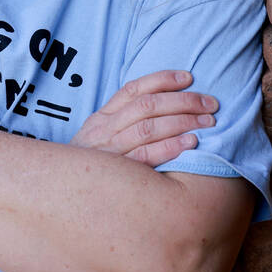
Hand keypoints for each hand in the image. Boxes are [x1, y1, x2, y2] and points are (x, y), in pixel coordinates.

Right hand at [70, 70, 216, 166]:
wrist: (60, 195)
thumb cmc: (92, 166)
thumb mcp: (98, 139)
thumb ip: (122, 122)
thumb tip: (162, 106)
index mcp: (102, 117)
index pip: (133, 89)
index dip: (162, 79)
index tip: (189, 77)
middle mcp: (104, 130)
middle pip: (147, 106)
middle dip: (183, 101)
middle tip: (211, 104)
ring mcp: (110, 151)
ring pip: (148, 128)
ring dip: (182, 121)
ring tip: (208, 122)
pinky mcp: (117, 174)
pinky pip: (146, 156)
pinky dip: (170, 147)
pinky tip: (191, 143)